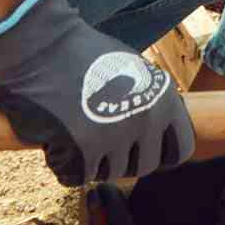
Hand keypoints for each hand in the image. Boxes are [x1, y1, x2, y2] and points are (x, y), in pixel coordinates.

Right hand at [0, 0, 194, 185]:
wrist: (44, 46)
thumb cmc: (86, 56)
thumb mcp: (136, 72)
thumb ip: (152, 105)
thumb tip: (158, 137)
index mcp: (166, 101)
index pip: (180, 151)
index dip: (158, 153)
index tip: (138, 149)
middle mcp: (148, 120)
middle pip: (142, 168)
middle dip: (120, 160)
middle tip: (98, 141)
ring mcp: (117, 136)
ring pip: (108, 173)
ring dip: (89, 160)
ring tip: (75, 130)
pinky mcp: (84, 149)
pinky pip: (76, 177)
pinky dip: (63, 164)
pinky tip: (57, 140)